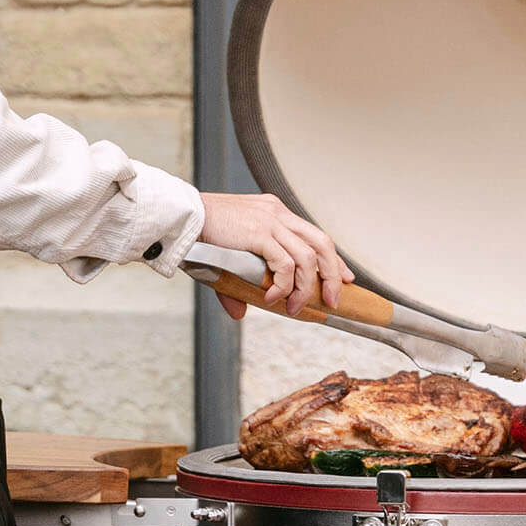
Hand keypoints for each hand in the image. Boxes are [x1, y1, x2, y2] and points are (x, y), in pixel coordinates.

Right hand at [199, 191, 352, 319]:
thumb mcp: (227, 259)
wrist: (181, 217)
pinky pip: (284, 264)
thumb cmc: (199, 235)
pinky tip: (273, 298)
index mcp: (274, 212)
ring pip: (307, 257)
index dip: (334, 259)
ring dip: (306, 287)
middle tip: (332, 299)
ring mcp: (270, 221)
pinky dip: (284, 286)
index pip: (314, 235)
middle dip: (333, 274)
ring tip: (295, 307)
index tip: (344, 278)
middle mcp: (277, 213)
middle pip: (321, 243)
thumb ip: (238, 286)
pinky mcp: (259, 233)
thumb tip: (240, 313)